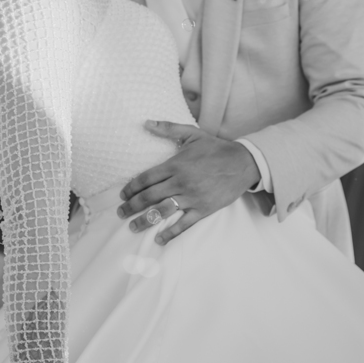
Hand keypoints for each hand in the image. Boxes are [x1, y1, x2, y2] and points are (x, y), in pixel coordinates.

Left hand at [117, 121, 259, 244]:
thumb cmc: (215, 148)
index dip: (131, 187)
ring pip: (162, 211)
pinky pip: (184, 224)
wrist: (242, 163)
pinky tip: (159, 240)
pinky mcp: (203, 209)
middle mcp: (180, 182)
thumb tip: (145, 123)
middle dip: (132, 206)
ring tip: (132, 226)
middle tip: (121, 213)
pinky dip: (171, 233)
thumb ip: (167, 128)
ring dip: (145, 220)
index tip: (122, 195)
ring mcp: (192, 197)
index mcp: (176, 164)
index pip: (146, 178)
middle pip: (149, 196)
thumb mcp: (192, 134)